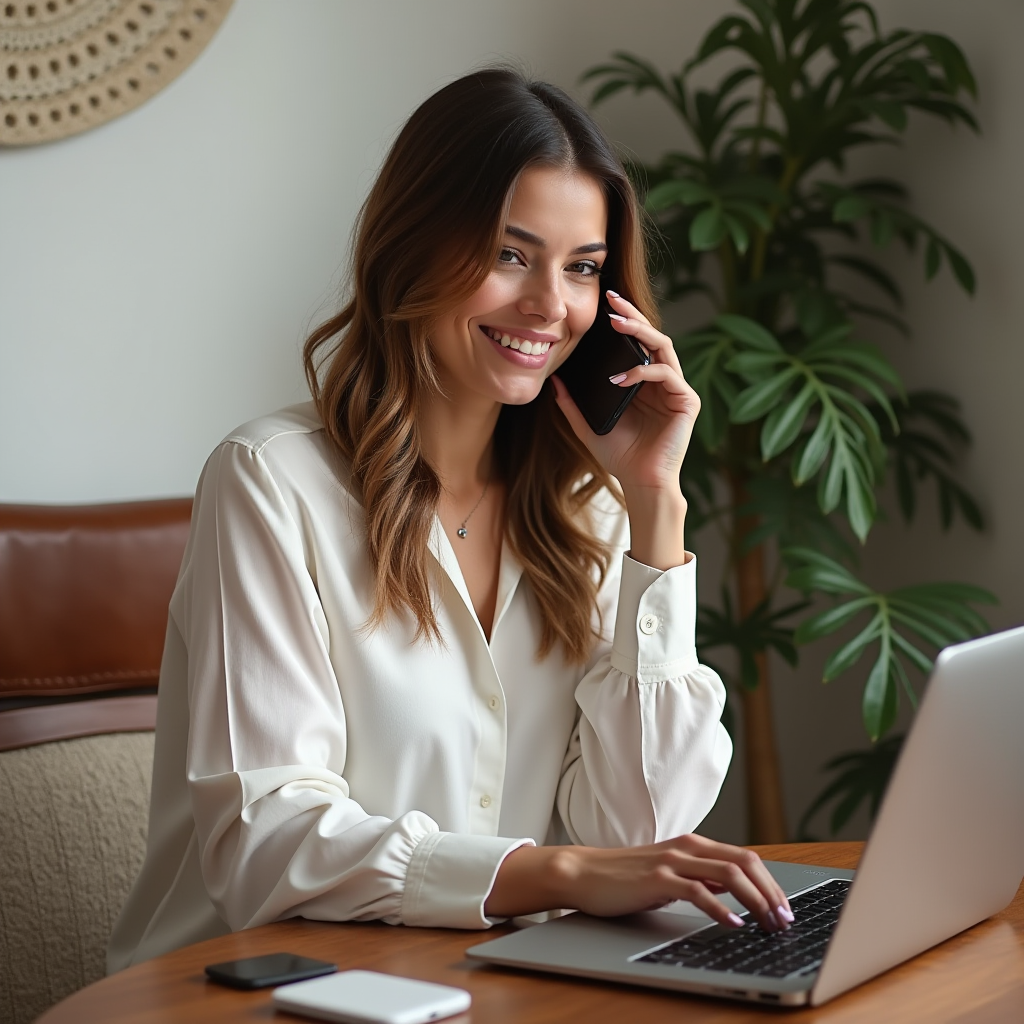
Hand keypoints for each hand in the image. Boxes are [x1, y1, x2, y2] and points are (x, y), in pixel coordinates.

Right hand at [485, 835, 794, 931]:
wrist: (585, 872)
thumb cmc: (626, 877)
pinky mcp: (658, 879)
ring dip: (756, 901)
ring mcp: (673, 861)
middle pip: (746, 863)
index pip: (746, 858)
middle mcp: (688, 848)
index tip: (784, 909)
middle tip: (785, 920)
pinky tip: (733, 924)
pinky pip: (698, 891)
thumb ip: (702, 877)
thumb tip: (737, 893)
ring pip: (729, 874)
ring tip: (768, 924)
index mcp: (694, 845)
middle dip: (771, 892)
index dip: (771, 884)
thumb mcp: (671, 874)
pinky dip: (720, 908)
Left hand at [551, 290, 699, 494]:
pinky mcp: (687, 401)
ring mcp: (677, 389)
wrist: (640, 483)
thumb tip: (554, 380)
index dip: (622, 321)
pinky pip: (666, 374)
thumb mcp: (588, 425)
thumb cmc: (620, 456)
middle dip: (632, 314)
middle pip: (651, 336)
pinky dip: (642, 371)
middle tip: (612, 299)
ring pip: (663, 347)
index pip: (635, 343)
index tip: (602, 305)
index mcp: (643, 383)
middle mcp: (663, 381)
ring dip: (639, 332)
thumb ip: (572, 404)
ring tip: (617, 325)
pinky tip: (620, 378)